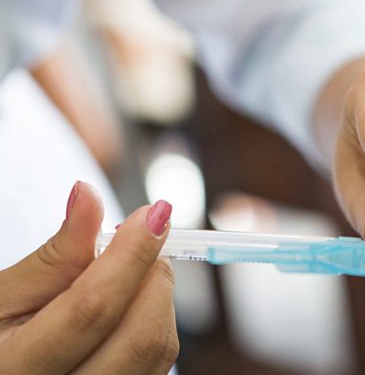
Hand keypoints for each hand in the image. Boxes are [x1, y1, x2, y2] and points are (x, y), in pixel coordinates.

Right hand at [0, 182, 177, 373]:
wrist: (8, 369)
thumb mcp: (6, 293)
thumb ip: (56, 252)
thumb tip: (88, 195)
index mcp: (15, 371)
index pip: (92, 309)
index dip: (130, 254)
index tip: (154, 213)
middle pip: (140, 334)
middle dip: (152, 275)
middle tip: (138, 243)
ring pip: (160, 348)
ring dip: (156, 297)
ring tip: (125, 277)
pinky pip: (161, 361)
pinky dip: (155, 321)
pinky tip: (128, 308)